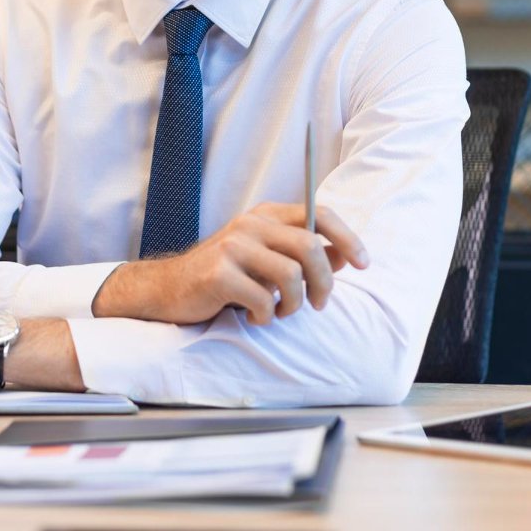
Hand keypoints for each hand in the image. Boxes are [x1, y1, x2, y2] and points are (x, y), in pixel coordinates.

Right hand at [93, 202, 369, 326]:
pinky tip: (254, 317)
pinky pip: (263, 300)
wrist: (167, 290)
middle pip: (310, 246)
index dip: (348, 238)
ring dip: (294, 304)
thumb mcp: (266, 260)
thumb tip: (344, 256)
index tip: (363, 264)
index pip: (319, 213)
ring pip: (292, 275)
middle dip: (324, 283)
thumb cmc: (224, 277)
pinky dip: (265, 316)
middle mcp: (250, 223)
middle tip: (318, 305)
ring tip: (280, 313)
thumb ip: (303, 256)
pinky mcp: (218, 273)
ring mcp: (233, 246)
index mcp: (266, 214)